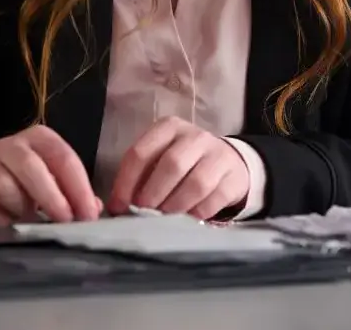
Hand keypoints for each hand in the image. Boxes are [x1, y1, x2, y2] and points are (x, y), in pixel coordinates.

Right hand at [0, 125, 101, 225]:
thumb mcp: (52, 180)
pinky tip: (6, 222)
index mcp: (39, 139)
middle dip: (51, 197)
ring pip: (5, 186)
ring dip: (22, 208)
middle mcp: (11, 146)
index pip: (63, 157)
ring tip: (29, 218)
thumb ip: (73, 192)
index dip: (78, 187)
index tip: (88, 214)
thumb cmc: (24, 182)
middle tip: (65, 220)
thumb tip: (93, 209)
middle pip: (31, 166)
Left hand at [107, 117, 249, 219]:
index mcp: (169, 128)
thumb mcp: (159, 160)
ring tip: (164, 220)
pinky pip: (214, 200)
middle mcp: (195, 137)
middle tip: (143, 213)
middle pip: (172, 164)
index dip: (126, 182)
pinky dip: (196, 214)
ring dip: (175, 206)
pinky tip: (186, 221)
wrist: (226, 162)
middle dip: (153, 193)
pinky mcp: (233, 177)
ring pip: (197, 183)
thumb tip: (117, 207)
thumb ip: (139, 178)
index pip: (141, 152)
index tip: (118, 206)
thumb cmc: (183, 163)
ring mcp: (218, 155)